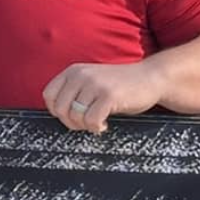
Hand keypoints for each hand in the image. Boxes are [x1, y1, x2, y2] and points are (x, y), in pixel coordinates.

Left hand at [41, 62, 163, 133]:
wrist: (150, 77)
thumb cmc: (121, 84)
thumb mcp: (92, 81)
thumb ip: (74, 91)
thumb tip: (58, 114)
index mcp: (74, 71)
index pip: (49, 95)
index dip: (57, 111)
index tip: (72, 116)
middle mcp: (81, 75)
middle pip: (60, 109)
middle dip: (71, 123)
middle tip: (87, 123)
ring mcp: (95, 84)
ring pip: (75, 116)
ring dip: (86, 126)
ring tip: (98, 121)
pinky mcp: (109, 95)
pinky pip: (91, 120)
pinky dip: (97, 127)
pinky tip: (105, 123)